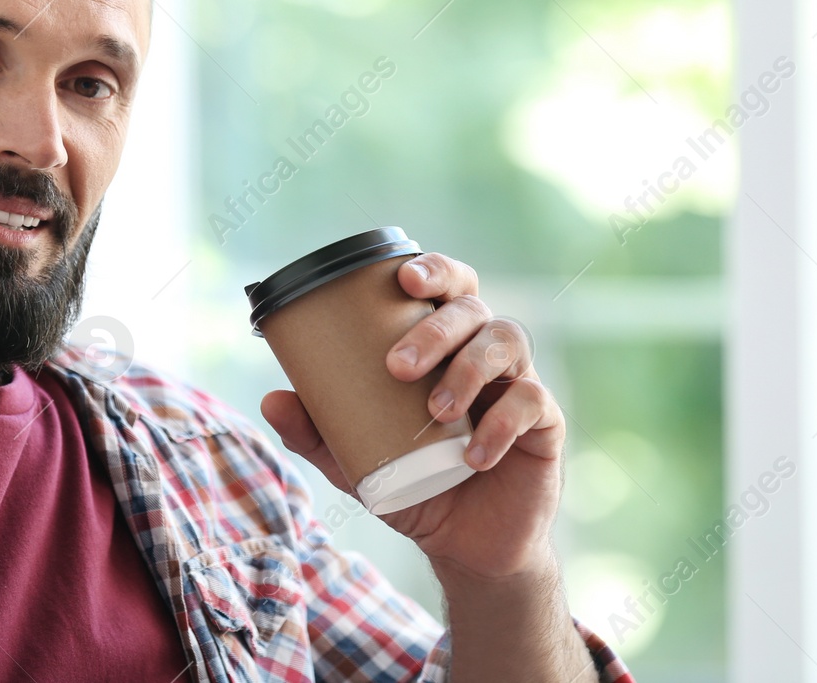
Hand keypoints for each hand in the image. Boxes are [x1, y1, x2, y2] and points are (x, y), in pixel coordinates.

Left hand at [260, 253, 563, 579]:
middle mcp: (485, 352)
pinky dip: (501, 425)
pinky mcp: (545, 422)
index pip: (448, 286)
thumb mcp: (358, 460)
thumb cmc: (415, 486)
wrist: (467, 547)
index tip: (402, 276)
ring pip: (507, 341)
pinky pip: (531, 402)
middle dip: (435, 329)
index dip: (434, 269)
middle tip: (396, 366)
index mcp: (445, 345)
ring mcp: (519, 382)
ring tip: (434, 410)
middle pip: (473, 309)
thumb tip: (271, 399)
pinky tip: (472, 455)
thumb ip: (318, 432)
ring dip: (468, 370)